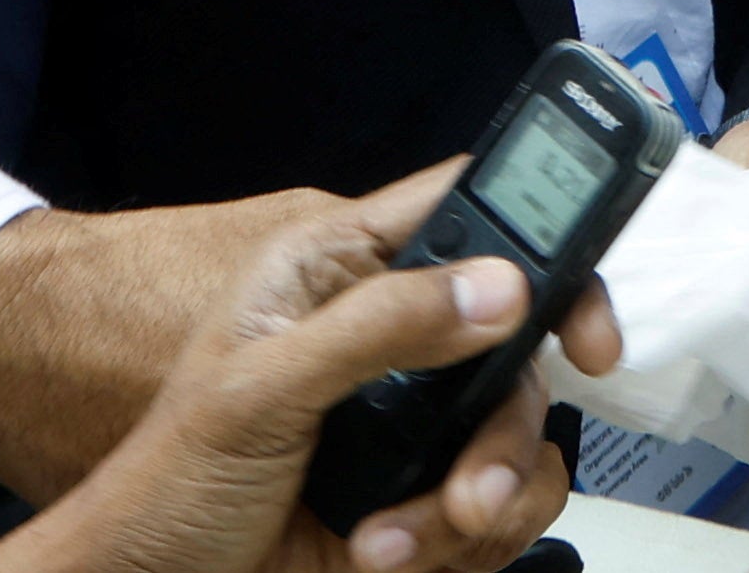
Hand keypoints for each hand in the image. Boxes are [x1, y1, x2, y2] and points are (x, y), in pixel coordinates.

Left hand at [0, 166, 605, 572]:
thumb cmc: (164, 481)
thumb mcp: (259, 388)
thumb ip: (379, 326)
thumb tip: (498, 286)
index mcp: (341, 270)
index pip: (472, 210)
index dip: (547, 242)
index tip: (584, 322)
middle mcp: (390, 334)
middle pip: (519, 343)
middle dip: (507, 427)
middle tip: (478, 484)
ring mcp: (412, 416)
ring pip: (520, 434)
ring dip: (483, 498)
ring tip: (406, 536)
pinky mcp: (422, 490)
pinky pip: (501, 507)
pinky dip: (463, 542)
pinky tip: (389, 551)